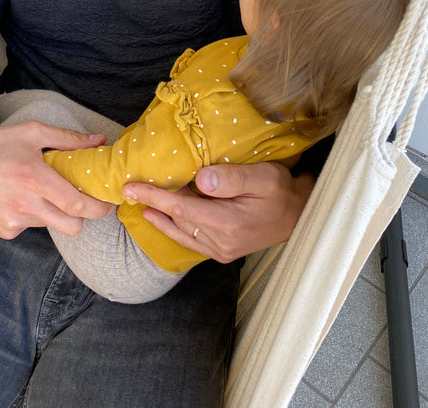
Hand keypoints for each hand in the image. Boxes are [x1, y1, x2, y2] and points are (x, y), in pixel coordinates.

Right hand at [0, 121, 111, 239]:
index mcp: (34, 178)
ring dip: (56, 211)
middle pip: (72, 226)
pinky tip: (22, 197)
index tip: (108, 202)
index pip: (77, 205)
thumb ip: (68, 139)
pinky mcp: (4, 230)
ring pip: (52, 224)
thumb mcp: (32, 132)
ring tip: (43, 190)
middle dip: (84, 215)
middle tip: (84, 199)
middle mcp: (24, 204)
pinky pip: (32, 227)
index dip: (99, 207)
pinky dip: (35, 215)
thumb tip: (99, 140)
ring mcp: (13, 221)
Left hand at [123, 162, 314, 262]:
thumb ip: (232, 178)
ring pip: (180, 231)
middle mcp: (220, 241)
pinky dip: (171, 226)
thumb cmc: (281, 191)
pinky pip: (188, 239)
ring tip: (137, 201)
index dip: (153, 196)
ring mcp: (221, 250)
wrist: (299, 215)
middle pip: (176, 219)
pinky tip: (159, 216)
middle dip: (151, 203)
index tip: (130, 187)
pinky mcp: (222, 251)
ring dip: (158, 215)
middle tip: (129, 187)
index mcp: (228, 223)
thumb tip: (201, 179)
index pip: (180, 207)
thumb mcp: (263, 177)